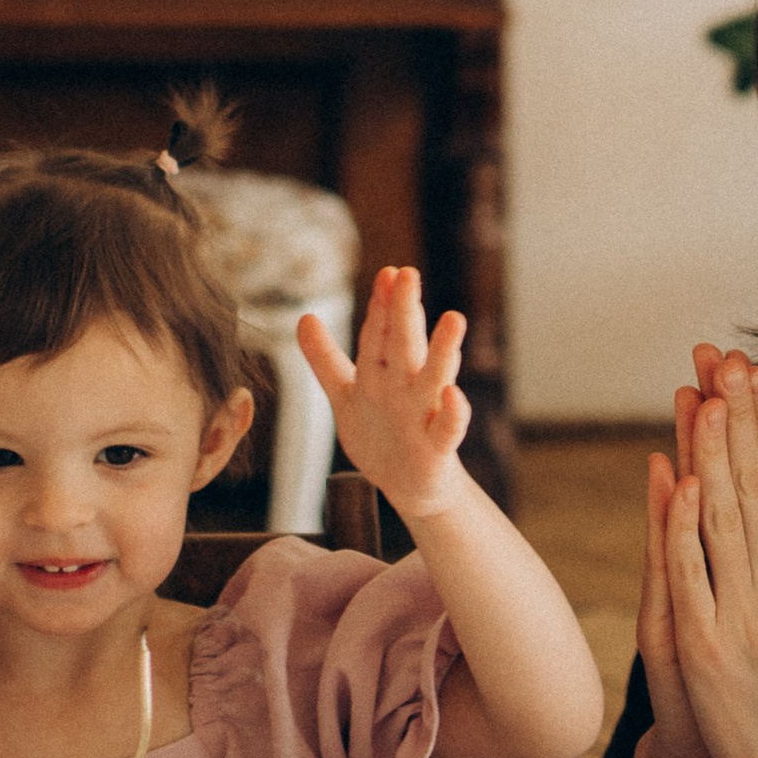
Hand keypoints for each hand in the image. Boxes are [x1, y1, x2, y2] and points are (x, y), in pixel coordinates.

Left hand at [297, 267, 471, 527]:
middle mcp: (406, 385)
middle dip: (404, 310)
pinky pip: (447, 428)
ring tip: (453, 319)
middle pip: (404, 344)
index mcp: (383, 371)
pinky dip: (452, 412)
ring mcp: (424, 414)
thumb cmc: (380, 432)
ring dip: (443, 350)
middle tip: (408, 274)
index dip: (381, 304)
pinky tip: (452, 393)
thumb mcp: (345, 394)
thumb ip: (325, 358)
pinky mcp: (438, 447)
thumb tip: (303, 316)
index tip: (386, 272)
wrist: (408, 485)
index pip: (380, 331)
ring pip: (434, 377)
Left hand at [665, 355, 757, 757]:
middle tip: (722, 358)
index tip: (754, 371)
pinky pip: (690, 573)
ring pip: (721, 516)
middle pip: (752, 485)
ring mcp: (738, 610)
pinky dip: (683, 526)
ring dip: (709, 454)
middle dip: (737, 418)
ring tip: (699, 397)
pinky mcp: (702, 642)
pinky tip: (678, 480)